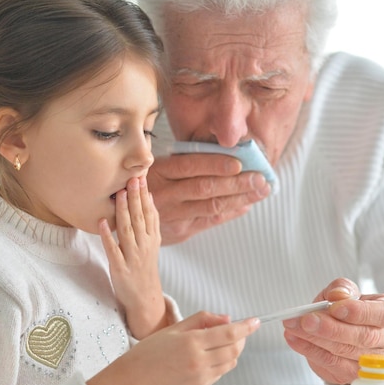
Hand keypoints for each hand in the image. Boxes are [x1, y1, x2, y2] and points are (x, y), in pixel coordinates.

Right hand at [87, 311, 260, 384]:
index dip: (245, 327)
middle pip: (234, 349)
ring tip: (222, 342)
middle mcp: (199, 361)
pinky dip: (223, 362)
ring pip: (230, 363)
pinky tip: (211, 355)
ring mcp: (201, 377)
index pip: (228, 333)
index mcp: (192, 343)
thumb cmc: (151, 350)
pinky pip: (221, 373)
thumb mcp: (176, 327)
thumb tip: (227, 319)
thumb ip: (203, 320)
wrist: (136, 377)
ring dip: (233, 350)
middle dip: (241, 338)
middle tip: (237, 330)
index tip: (255, 321)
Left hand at [99, 175, 165, 338]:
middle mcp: (144, 246)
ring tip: (119, 194)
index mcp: (152, 239)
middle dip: (135, 198)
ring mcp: (132, 257)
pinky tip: (102, 223)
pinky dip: (108, 236)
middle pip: (139, 218)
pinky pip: (113, 250)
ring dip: (123, 212)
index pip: (149, 213)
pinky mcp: (120, 269)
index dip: (144, 195)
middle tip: (132, 178)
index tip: (141, 178)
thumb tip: (147, 197)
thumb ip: (149, 222)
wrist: (145, 297)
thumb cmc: (144, 267)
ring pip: (128, 231)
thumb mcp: (152, 243)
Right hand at [147, 153, 270, 243]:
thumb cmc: (145, 184)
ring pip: (210, 207)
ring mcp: (172, 216)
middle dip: (236, 183)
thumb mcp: (155, 166)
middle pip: (205, 188)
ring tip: (260, 191)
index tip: (239, 162)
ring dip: (239, 199)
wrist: (122, 217)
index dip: (215, 164)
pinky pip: (208, 222)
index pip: (190, 166)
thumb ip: (182, 161)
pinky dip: (229, 213)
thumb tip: (220, 153)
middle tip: (261, 178)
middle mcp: (165, 194)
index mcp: (159, 172)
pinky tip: (245, 205)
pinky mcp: (179, 232)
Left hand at [283, 278, 383, 384]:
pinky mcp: (352, 374)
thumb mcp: (345, 291)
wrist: (343, 327)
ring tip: (294, 326)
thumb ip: (342, 288)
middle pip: (362, 337)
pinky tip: (295, 339)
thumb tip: (338, 295)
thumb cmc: (348, 307)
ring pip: (344, 353)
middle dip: (330, 328)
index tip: (335, 307)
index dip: (358, 312)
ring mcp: (372, 361)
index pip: (381, 314)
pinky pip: (330, 364)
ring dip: (314, 339)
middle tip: (307, 319)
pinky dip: (309, 350)